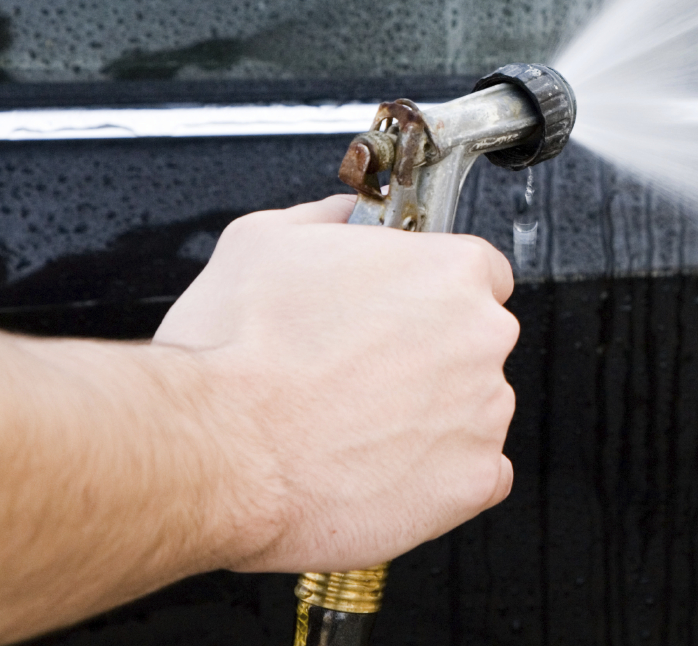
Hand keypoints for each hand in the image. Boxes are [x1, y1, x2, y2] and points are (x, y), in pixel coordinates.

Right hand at [152, 195, 519, 572]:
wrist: (213, 451)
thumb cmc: (234, 352)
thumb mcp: (264, 240)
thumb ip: (327, 218)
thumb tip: (344, 215)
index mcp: (451, 271)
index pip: (478, 273)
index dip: (432, 295)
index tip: (402, 315)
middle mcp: (483, 337)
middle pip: (475, 342)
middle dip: (428, 358)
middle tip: (360, 376)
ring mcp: (484, 412)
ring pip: (473, 410)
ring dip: (430, 419)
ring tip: (354, 428)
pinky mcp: (472, 482)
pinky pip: (477, 478)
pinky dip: (439, 479)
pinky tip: (383, 472)